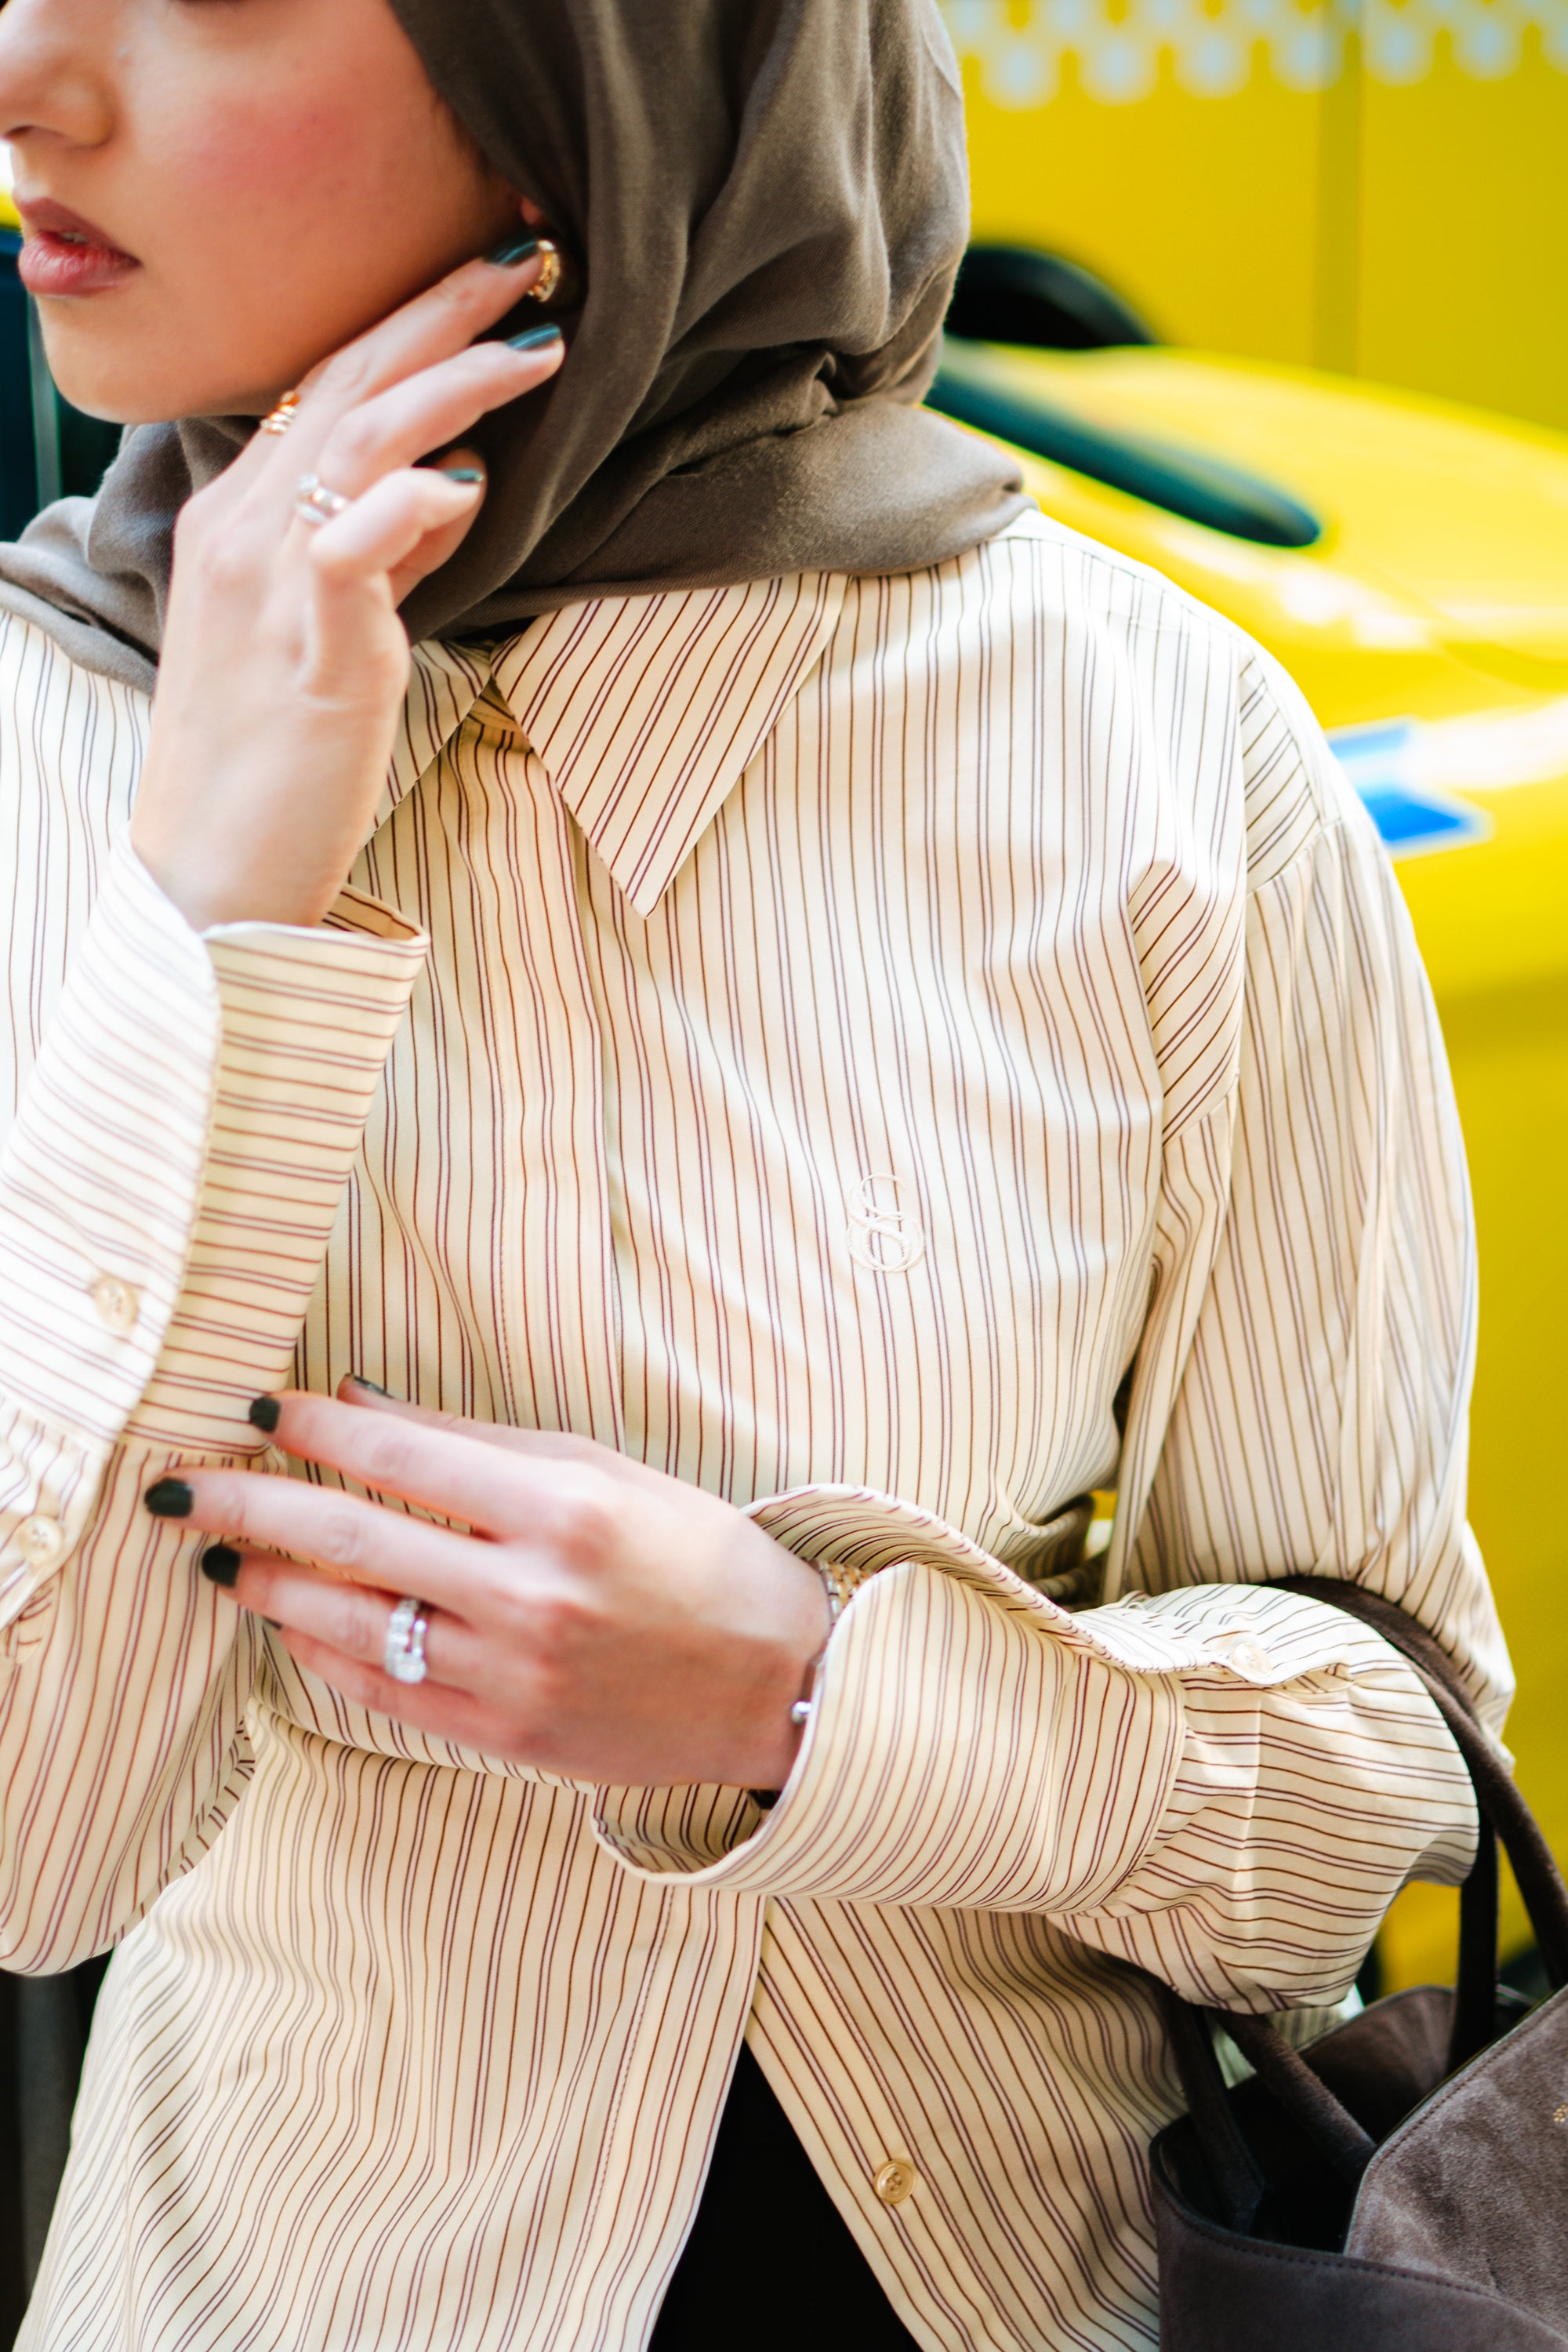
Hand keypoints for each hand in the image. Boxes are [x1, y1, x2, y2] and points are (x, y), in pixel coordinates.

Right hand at [129, 249, 564, 932]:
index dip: (405, 321)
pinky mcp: (308, 650)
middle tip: (530, 258)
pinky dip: (412, 501)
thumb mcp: (328, 631)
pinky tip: (469, 481)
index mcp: (237, 519)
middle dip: (440, 312)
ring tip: (538, 344)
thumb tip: (453, 481)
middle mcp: (239, 531)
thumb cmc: (278, 757)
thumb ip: (382, 550)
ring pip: (356, 439)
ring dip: (454, 380)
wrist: (213, 870)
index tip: (484, 279)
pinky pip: (349, 543)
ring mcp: (267, 586)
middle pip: (343, 382)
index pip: (323, 385)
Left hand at [147, 1385, 831, 1788]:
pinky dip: (322, 1653)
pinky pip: (382, 1691)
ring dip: (270, 1584)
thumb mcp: (607, 1471)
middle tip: (178, 1486)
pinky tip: (289, 1623)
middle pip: (351, 1537)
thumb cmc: (699, 1556)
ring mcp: (511, 1673)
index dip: (317, 1427)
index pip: (402, 1454)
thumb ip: (480, 1441)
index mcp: (562, 1509)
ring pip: (351, 1621)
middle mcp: (529, 1593)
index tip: (260, 1409)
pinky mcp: (503, 1735)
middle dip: (250, 1506)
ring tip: (220, 1558)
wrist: (775, 1682)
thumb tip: (363, 1398)